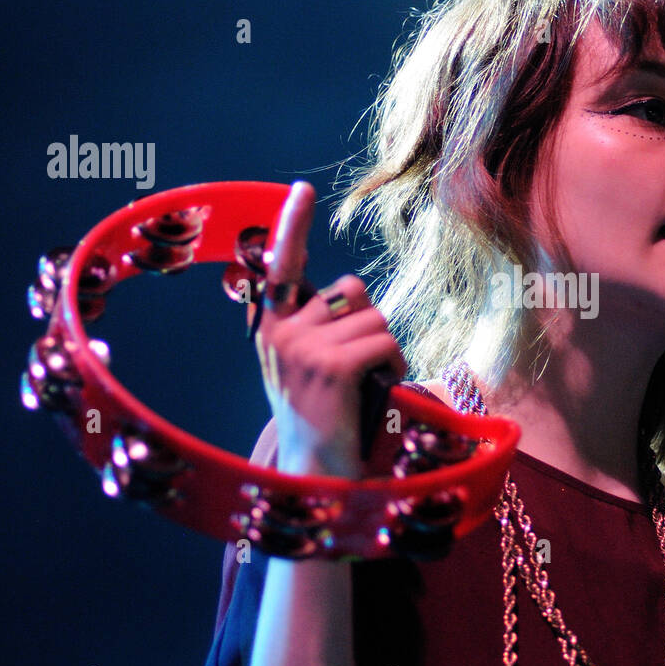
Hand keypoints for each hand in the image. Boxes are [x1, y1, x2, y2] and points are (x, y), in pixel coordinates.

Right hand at [255, 181, 406, 477]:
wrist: (315, 476)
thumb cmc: (323, 420)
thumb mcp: (302, 367)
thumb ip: (312, 329)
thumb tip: (345, 296)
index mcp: (271, 327)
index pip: (281, 265)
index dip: (292, 224)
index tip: (301, 189)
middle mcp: (279, 332)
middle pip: (352, 291)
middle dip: (368, 324)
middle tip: (356, 370)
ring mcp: (302, 348)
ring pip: (374, 317)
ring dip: (385, 349)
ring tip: (365, 386)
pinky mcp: (330, 365)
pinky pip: (384, 340)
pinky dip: (393, 364)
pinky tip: (376, 391)